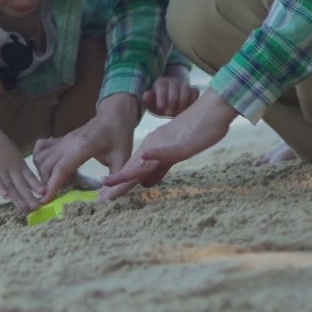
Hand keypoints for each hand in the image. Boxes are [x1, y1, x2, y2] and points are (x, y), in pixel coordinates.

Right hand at [0, 126, 42, 211]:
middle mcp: (12, 169)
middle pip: (21, 185)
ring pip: (9, 185)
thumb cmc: (2, 149)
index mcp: (20, 165)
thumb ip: (22, 171)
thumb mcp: (15, 158)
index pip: (30, 177)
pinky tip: (5, 196)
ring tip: (25, 207)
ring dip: (17, 197)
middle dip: (29, 197)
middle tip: (37, 207)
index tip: (46, 194)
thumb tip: (36, 185)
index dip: (37, 186)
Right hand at [35, 95, 138, 201]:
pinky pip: (42, 148)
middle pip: (47, 165)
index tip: (45, 200)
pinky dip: (39, 160)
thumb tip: (104, 200)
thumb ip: (114, 179)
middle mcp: (67, 143)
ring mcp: (62, 140)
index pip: (61, 168)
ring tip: (51, 187)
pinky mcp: (61, 139)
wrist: (113, 115)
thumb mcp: (122, 158)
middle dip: (45, 184)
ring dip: (41, 174)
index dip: (52, 185)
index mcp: (82, 147)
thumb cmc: (119, 135)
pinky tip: (46, 170)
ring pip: (41, 158)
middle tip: (50, 199)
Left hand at [100, 89, 236, 200]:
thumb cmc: (195, 132)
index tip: (106, 197)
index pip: (132, 171)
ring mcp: (163, 144)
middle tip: (101, 199)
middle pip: (132, 169)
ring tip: (109, 186)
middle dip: (116, 186)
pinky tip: (144, 158)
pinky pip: (164, 150)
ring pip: (142, 163)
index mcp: (151, 150)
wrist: (210, 112)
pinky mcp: (177, 142)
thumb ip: (159, 168)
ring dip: (126, 175)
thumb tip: (145, 184)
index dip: (119, 185)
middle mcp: (152, 146)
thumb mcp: (174, 154)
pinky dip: (153, 154)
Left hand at [142, 65, 199, 117]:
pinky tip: (187, 111)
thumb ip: (148, 101)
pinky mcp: (194, 91)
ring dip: (182, 103)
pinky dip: (192, 102)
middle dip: (172, 101)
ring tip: (178, 113)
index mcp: (161, 82)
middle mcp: (174, 81)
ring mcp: (185, 85)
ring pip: (186, 90)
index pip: (161, 86)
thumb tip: (146, 95)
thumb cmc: (160, 104)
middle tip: (168, 113)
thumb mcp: (152, 104)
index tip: (160, 108)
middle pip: (174, 87)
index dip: (161, 97)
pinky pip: (195, 94)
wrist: (172, 102)